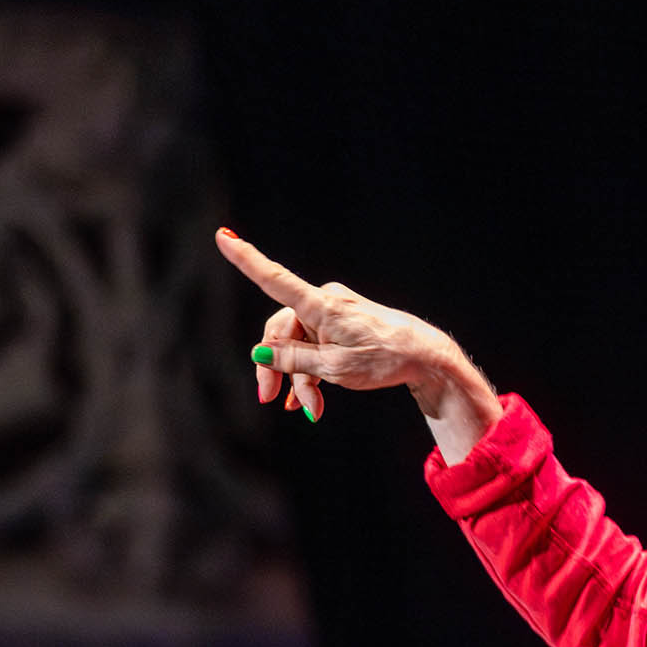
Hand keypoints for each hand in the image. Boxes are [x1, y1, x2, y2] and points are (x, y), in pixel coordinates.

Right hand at [216, 227, 459, 421]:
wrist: (423, 357)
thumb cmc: (383, 359)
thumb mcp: (334, 367)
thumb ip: (294, 360)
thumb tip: (260, 352)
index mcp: (320, 306)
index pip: (274, 280)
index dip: (246, 260)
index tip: (222, 236)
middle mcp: (323, 302)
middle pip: (281, 332)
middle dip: (275, 368)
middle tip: (268, 399)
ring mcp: (332, 313)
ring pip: (298, 345)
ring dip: (298, 378)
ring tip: (310, 410)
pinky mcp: (340, 325)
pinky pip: (313, 346)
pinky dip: (309, 372)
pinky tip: (305, 401)